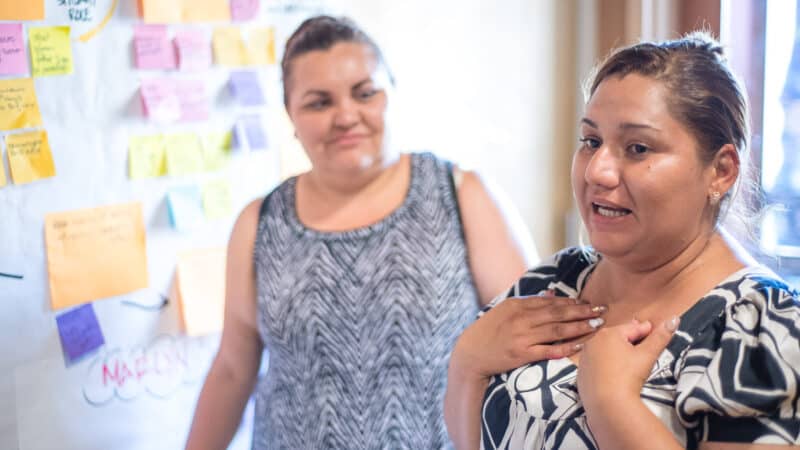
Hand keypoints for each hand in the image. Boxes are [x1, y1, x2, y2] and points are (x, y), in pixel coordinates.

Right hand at [450, 293, 606, 380]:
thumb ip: (529, 302)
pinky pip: (548, 350)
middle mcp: (521, 319)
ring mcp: (522, 337)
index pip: (550, 302)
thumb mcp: (506, 310)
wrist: (470, 353)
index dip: (572, 303)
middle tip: (601, 311)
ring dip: (579, 327)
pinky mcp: (521, 354)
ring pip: (557, 330)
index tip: (589, 303)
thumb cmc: (489, 330)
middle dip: (582, 312)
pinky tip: (580, 345)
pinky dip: (565, 347)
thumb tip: (551, 293)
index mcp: (517, 305)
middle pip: (557, 314)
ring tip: (596, 325)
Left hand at [577, 317, 678, 413]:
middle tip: (640, 340)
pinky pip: (597, 364)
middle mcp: (593, 342)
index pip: (632, 328)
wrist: (607, 404)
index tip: (651, 328)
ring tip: (628, 355)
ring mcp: (585, 357)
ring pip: (605, 350)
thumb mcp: (648, 355)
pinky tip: (613, 370)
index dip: (644, 329)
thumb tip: (674, 318)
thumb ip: (660, 336)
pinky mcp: (581, 373)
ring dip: (616, 350)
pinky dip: (605, 364)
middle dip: (629, 338)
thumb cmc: (629, 376)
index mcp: (609, 334)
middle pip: (617, 338)